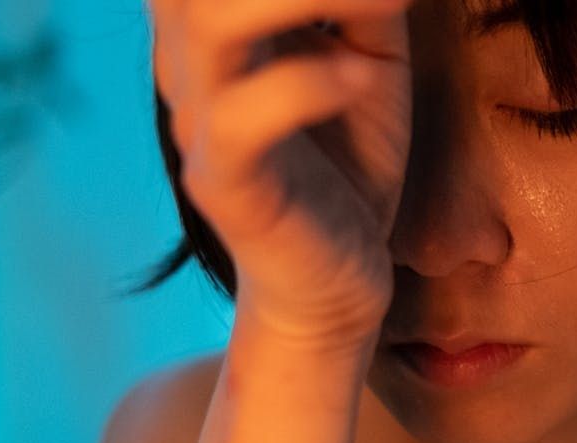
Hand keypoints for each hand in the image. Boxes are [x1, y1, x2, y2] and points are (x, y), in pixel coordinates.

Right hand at [150, 0, 413, 347]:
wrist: (337, 281)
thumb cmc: (350, 163)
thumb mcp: (369, 60)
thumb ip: (363, 4)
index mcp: (217, 26)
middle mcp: (194, 63)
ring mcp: (204, 124)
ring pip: (211, 26)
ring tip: (382, 2)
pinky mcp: (228, 185)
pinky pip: (245, 119)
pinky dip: (308, 84)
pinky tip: (360, 79)